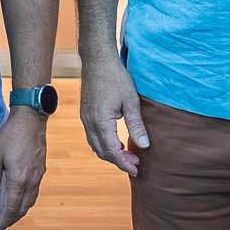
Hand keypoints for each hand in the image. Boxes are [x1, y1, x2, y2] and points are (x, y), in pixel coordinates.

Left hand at [0, 107, 47, 229]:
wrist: (31, 118)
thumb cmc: (10, 135)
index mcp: (19, 180)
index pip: (11, 208)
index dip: (4, 220)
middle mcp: (31, 181)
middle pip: (23, 207)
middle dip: (12, 218)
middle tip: (3, 225)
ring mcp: (38, 174)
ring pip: (31, 200)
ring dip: (21, 210)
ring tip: (11, 214)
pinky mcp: (41, 167)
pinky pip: (35, 190)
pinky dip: (27, 199)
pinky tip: (21, 196)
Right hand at [79, 54, 148, 174]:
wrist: (97, 59)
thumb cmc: (115, 77)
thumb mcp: (130, 101)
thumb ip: (136, 124)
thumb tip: (144, 146)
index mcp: (100, 122)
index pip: (112, 151)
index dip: (124, 163)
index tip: (136, 169)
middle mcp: (89, 123)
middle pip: (102, 152)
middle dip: (118, 161)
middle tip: (136, 164)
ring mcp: (85, 119)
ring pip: (95, 145)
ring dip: (110, 154)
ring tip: (127, 154)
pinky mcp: (85, 114)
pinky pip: (92, 136)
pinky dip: (104, 144)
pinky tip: (116, 141)